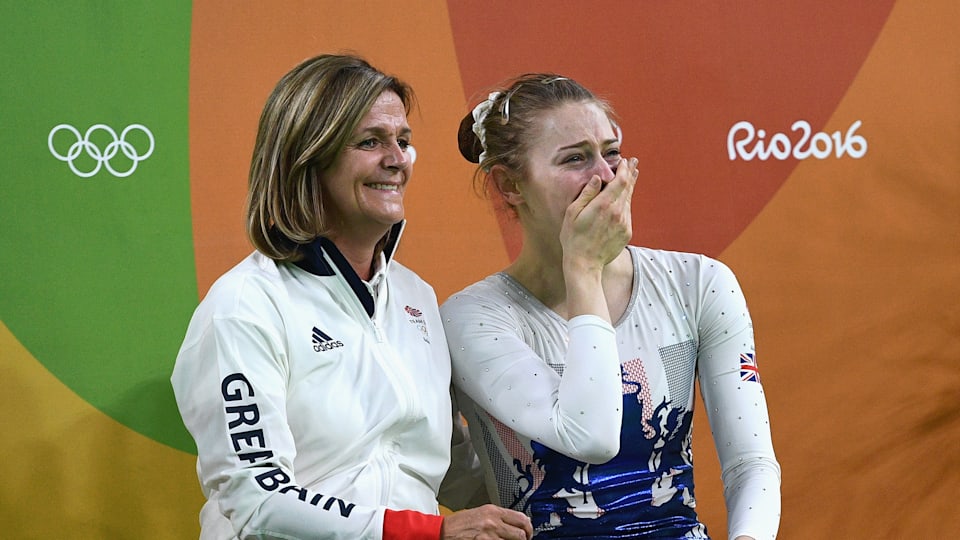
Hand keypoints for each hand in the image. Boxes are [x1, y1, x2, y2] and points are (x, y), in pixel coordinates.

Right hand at [440, 504, 532, 539]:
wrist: (444, 530)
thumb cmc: (459, 523)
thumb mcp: (481, 513)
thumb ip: (499, 517)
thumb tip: (515, 523)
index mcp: (493, 511)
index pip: (521, 518)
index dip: (528, 528)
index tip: (528, 533)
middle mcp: (493, 522)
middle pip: (520, 533)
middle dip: (524, 539)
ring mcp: (489, 535)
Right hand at [560, 156, 638, 272]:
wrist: (585, 264)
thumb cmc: (573, 238)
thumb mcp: (573, 213)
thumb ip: (586, 194)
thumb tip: (597, 178)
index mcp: (603, 205)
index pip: (620, 181)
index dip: (624, 169)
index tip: (624, 161)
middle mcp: (617, 212)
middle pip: (628, 188)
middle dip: (631, 173)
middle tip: (634, 162)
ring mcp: (624, 223)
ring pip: (629, 200)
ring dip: (630, 187)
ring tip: (633, 175)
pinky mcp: (627, 232)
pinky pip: (627, 213)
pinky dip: (626, 202)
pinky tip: (624, 198)